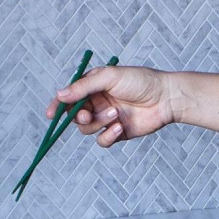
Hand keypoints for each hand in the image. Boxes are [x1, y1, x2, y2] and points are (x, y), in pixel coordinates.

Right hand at [47, 64, 181, 148]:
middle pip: (75, 115)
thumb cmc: (141, 81)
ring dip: (99, 122)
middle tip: (87, 114)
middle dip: (78, 116)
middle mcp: (99, 102)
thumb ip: (84, 87)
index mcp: (95, 85)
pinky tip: (120, 127)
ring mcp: (107, 118)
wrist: (167, 98)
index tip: (51, 114)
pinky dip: (108, 136)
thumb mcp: (110, 77)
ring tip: (117, 113)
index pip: (70, 96)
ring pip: (87, 128)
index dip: (58, 105)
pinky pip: (102, 141)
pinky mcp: (117, 132)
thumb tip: (60, 95)